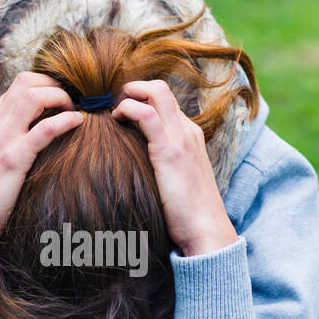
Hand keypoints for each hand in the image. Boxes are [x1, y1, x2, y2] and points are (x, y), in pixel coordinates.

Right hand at [0, 72, 82, 275]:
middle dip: (57, 85)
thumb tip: (38, 131)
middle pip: (27, 81)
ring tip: (77, 111)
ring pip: (34, 95)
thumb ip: (8, 139)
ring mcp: (0, 139)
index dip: (47, 86)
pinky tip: (78, 124)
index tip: (65, 99)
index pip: (18, 85)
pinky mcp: (12, 158)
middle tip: (76, 101)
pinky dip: (66, 121)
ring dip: (62, 98)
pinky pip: (45, 128)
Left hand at [113, 80, 237, 256]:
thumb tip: (136, 162)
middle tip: (112, 106)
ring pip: (155, 92)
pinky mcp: (169, 151)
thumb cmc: (188, 213)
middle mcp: (187, 130)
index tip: (120, 111)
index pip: (165, 101)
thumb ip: (162, 164)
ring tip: (112, 111)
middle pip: (161, 88)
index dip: (140, 98)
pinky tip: (115, 122)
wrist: (206, 230)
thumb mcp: (176, 180)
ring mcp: (181, 138)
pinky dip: (126, 109)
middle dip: (132, 88)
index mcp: (190, 135)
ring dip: (128, 94)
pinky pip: (145, 114)